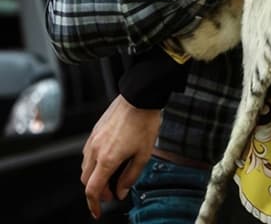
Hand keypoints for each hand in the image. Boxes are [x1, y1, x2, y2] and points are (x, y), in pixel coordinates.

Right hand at [82, 95, 161, 218]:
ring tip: (113, 177)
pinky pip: (87, 155)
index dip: (94, 204)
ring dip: (95, 177)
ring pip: (85, 168)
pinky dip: (94, 164)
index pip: (93, 189)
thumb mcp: (143, 154)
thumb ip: (130, 176)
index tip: (98, 212)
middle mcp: (94, 151)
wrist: (139, 98)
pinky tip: (109, 161)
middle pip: (86, 181)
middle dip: (98, 191)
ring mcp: (92, 141)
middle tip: (113, 192)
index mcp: (107, 159)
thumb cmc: (144, 123)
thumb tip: (120, 192)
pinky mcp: (93, 133)